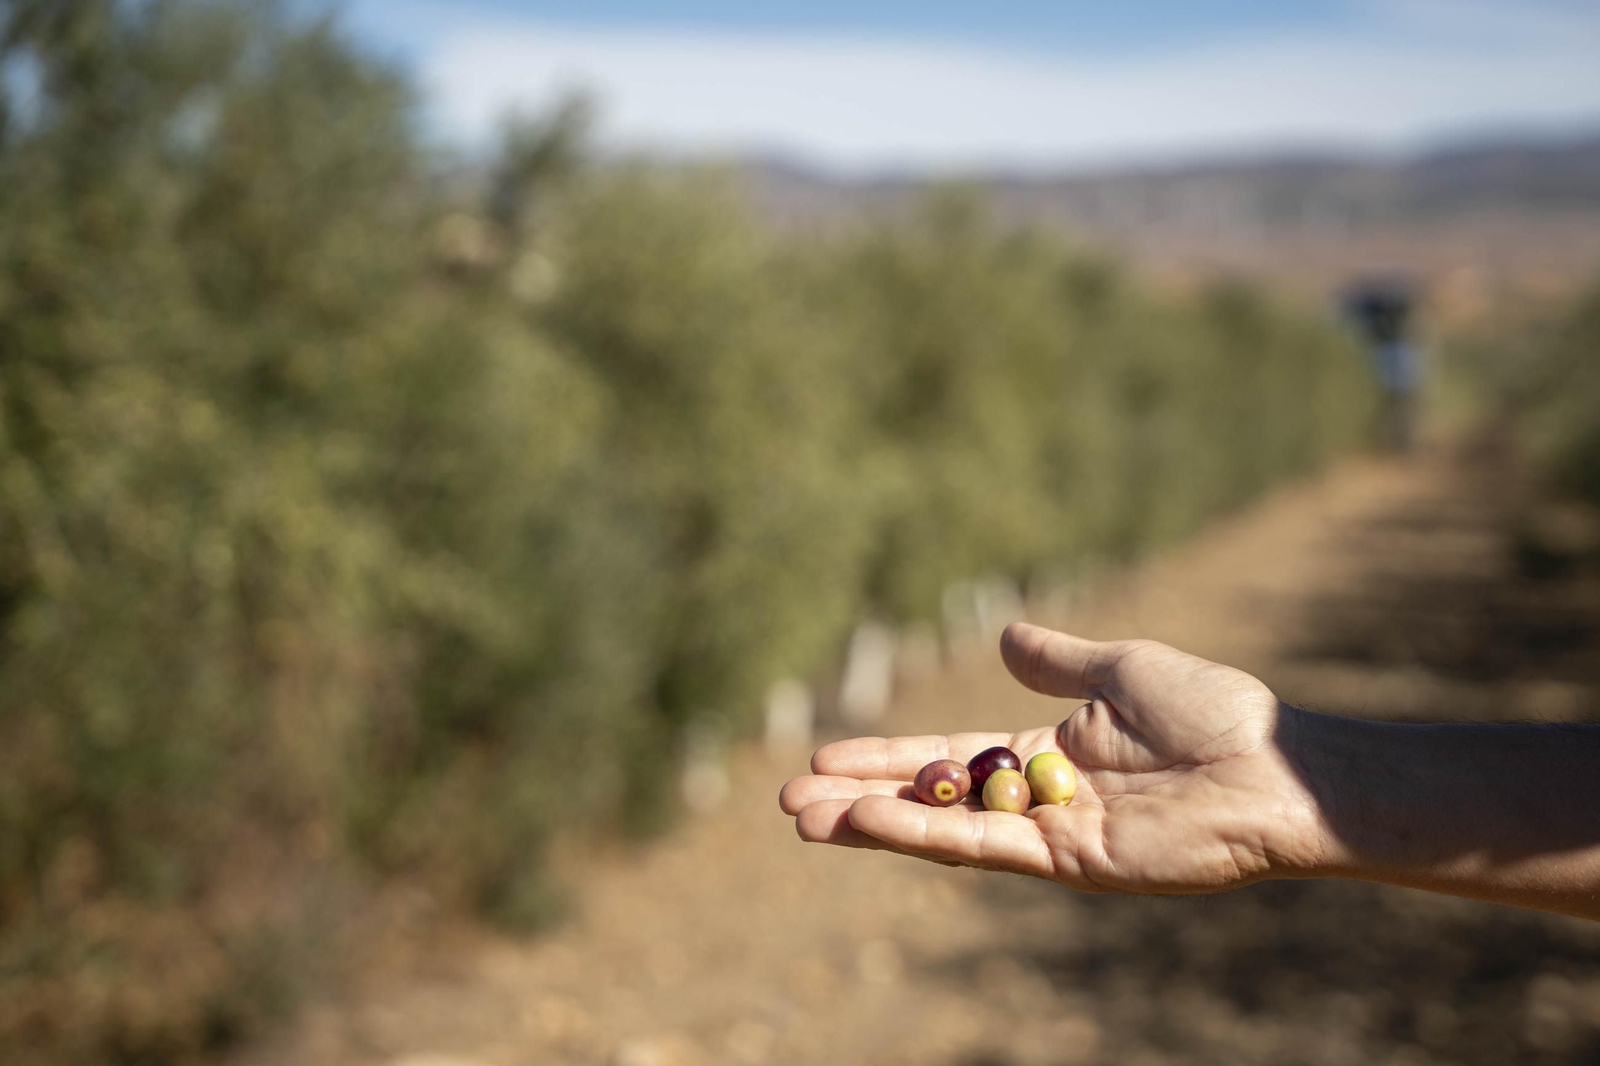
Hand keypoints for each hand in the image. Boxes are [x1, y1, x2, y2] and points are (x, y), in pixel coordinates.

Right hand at [780, 622, 1324, 892]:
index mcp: (1044, 751)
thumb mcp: (1121, 669)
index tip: (824, 758)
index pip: (945, 756)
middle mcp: (1035, 797)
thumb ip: (1058, 660)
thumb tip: (1004, 635)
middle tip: (789, 802)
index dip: (885, 759)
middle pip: (928, 798)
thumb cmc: (1212, 712)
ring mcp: (1048, 833)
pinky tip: (870, 823)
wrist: (1271, 767)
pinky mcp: (1068, 861)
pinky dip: (923, 834)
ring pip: (942, 828)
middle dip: (859, 800)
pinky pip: (982, 847)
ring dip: (872, 825)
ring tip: (807, 820)